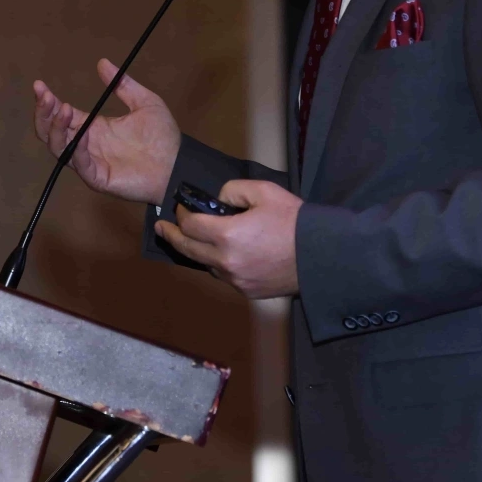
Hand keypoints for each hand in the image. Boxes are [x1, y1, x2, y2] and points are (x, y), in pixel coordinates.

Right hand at [32, 59, 180, 204]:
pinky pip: (81, 164)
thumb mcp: (144, 102)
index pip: (62, 114)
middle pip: (52, 132)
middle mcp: (87, 145)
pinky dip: (77, 149)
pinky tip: (83, 133)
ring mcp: (90, 162)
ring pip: (60, 148)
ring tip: (62, 108)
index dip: (49, 101)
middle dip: (44, 114)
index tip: (40, 85)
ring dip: (56, 129)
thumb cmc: (163, 137)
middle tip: (44, 95)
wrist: (178, 164)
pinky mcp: (98, 178)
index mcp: (94, 127)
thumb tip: (102, 62)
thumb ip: (123, 85)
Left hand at [153, 180, 300, 298]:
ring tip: (191, 239)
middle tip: (161, 228)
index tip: (181, 207)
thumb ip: (233, 190)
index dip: (181, 214)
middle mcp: (226, 261)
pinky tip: (221, 253)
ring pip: (206, 264)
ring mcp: (236, 279)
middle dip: (172, 236)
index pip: (190, 226)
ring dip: (197, 250)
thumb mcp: (263, 191)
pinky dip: (218, 263)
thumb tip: (218, 199)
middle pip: (188, 249)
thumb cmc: (293, 221)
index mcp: (227, 235)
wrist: (320, 255)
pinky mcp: (247, 290)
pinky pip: (224, 275)